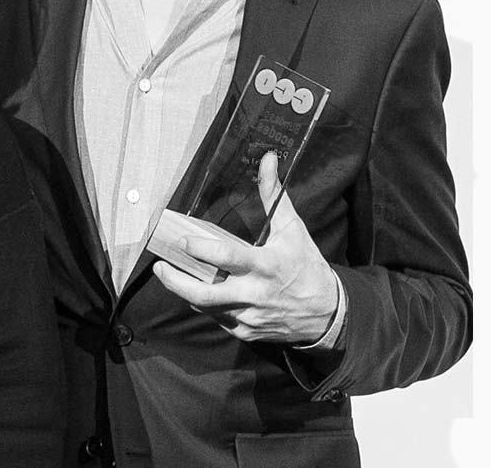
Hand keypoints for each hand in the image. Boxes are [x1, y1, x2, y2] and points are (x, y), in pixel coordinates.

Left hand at [152, 151, 339, 343]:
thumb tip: (267, 159)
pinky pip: (217, 318)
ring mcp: (249, 316)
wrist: (329, 314)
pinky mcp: (247, 331)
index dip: (201, 250)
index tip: (183, 242)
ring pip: (206, 307)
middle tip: (160, 268)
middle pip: (205, 293)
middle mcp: (255, 293)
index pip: (226, 258)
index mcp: (266, 265)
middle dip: (176, 282)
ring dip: (186, 292)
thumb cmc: (307, 267)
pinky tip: (200, 291)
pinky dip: (206, 305)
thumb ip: (274, 195)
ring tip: (173, 276)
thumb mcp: (293, 229)